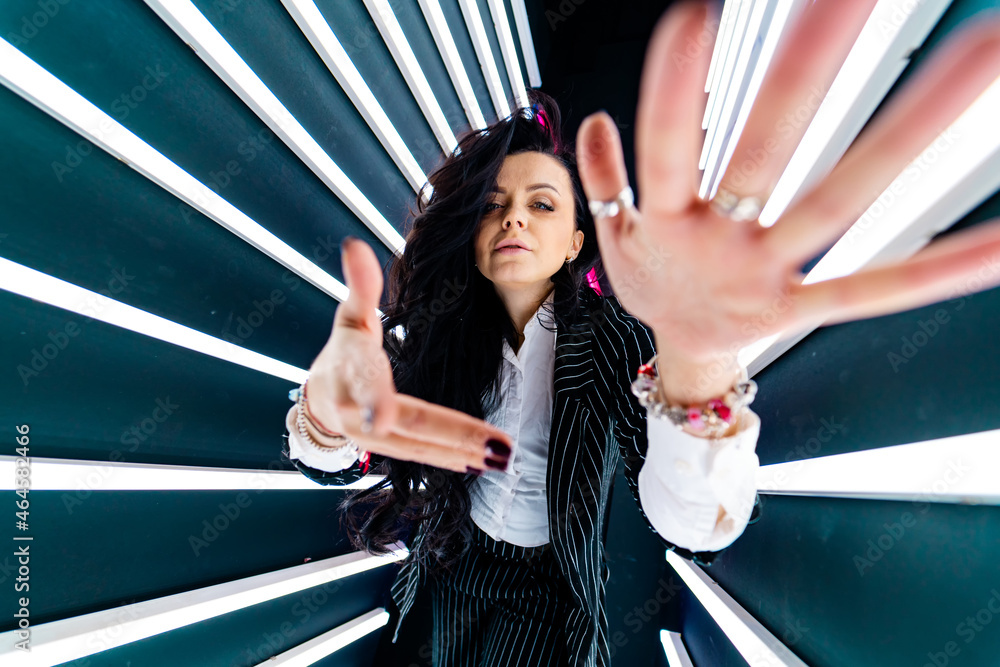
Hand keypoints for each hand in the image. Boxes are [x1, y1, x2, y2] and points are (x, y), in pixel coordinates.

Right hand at [304, 238, 511, 473]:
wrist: (319, 400)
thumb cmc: (342, 351)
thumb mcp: (348, 317)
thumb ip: (359, 284)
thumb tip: (354, 243)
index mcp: (351, 373)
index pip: (364, 385)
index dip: (372, 401)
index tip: (383, 417)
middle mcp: (359, 413)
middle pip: (408, 425)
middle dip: (453, 436)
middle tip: (495, 446)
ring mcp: (373, 438)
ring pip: (419, 447)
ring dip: (462, 452)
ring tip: (502, 457)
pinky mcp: (387, 450)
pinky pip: (421, 455)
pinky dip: (451, 458)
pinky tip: (482, 462)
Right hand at [576, 2, 999, 374]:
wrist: (681, 351)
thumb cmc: (654, 279)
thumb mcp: (612, 235)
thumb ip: (602, 178)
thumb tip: (594, 123)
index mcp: (666, 222)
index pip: (668, 151)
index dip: (674, 93)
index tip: (692, 19)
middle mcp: (721, 244)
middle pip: (764, 158)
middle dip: (802, 77)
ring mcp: (770, 275)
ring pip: (837, 206)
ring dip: (903, 136)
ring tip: (975, 60)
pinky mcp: (807, 305)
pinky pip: (875, 291)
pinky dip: (939, 270)